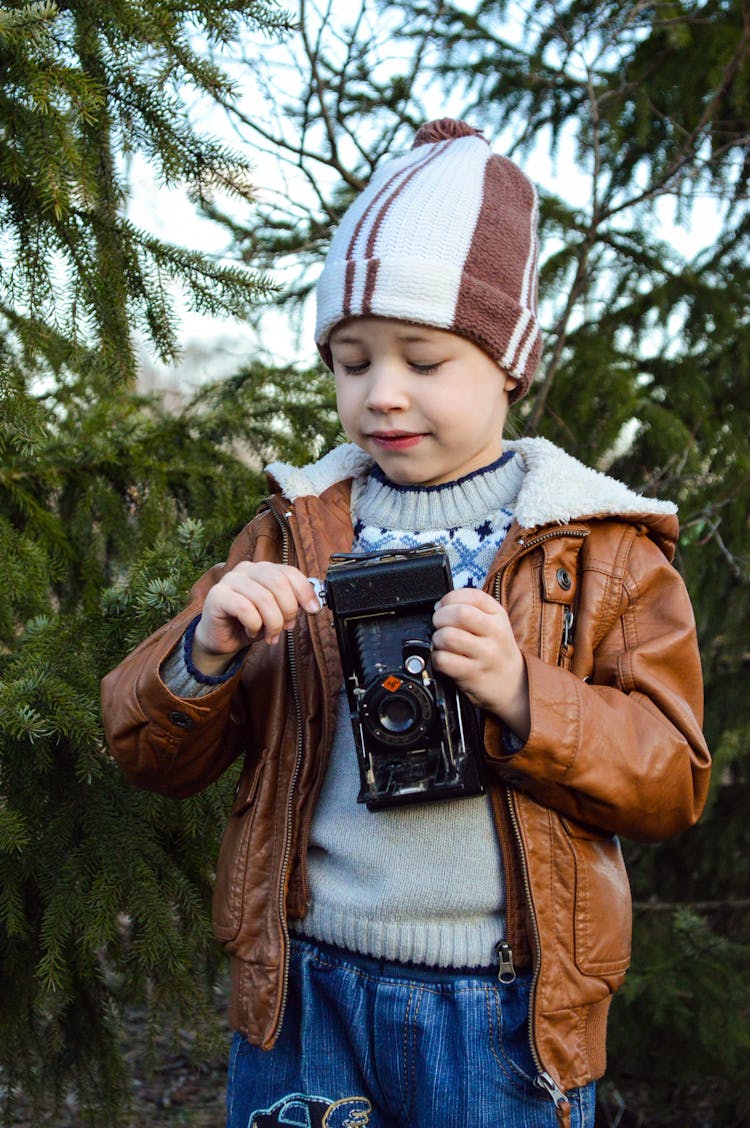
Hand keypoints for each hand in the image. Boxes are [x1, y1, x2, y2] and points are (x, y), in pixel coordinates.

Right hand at [192, 562, 320, 675]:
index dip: (305, 591)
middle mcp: (246, 569)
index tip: (313, 610)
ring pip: (263, 598)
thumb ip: (293, 603)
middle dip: (288, 610)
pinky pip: (245, 609)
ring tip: (271, 635)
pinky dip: (254, 625)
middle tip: (287, 627)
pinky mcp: (217, 595)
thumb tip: (313, 604)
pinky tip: (251, 631)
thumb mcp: (277, 612)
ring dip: (273, 623)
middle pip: (278, 583)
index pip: (290, 572)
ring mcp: (230, 580)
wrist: (223, 639)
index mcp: (263, 569)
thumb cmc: (251, 623)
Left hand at [431, 588, 529, 739]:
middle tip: (440, 626)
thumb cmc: (495, 650)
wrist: (513, 685)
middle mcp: (494, 632)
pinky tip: (444, 660)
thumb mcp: (493, 623)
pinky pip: (444, 660)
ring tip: (443, 644)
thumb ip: (470, 609)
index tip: (445, 608)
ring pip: (448, 636)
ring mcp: (485, 655)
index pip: (470, 595)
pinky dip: (437, 659)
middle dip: (440, 618)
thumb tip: (439, 606)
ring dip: (437, 639)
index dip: (449, 599)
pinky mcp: (473, 674)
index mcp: (498, 614)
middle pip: (459, 614)